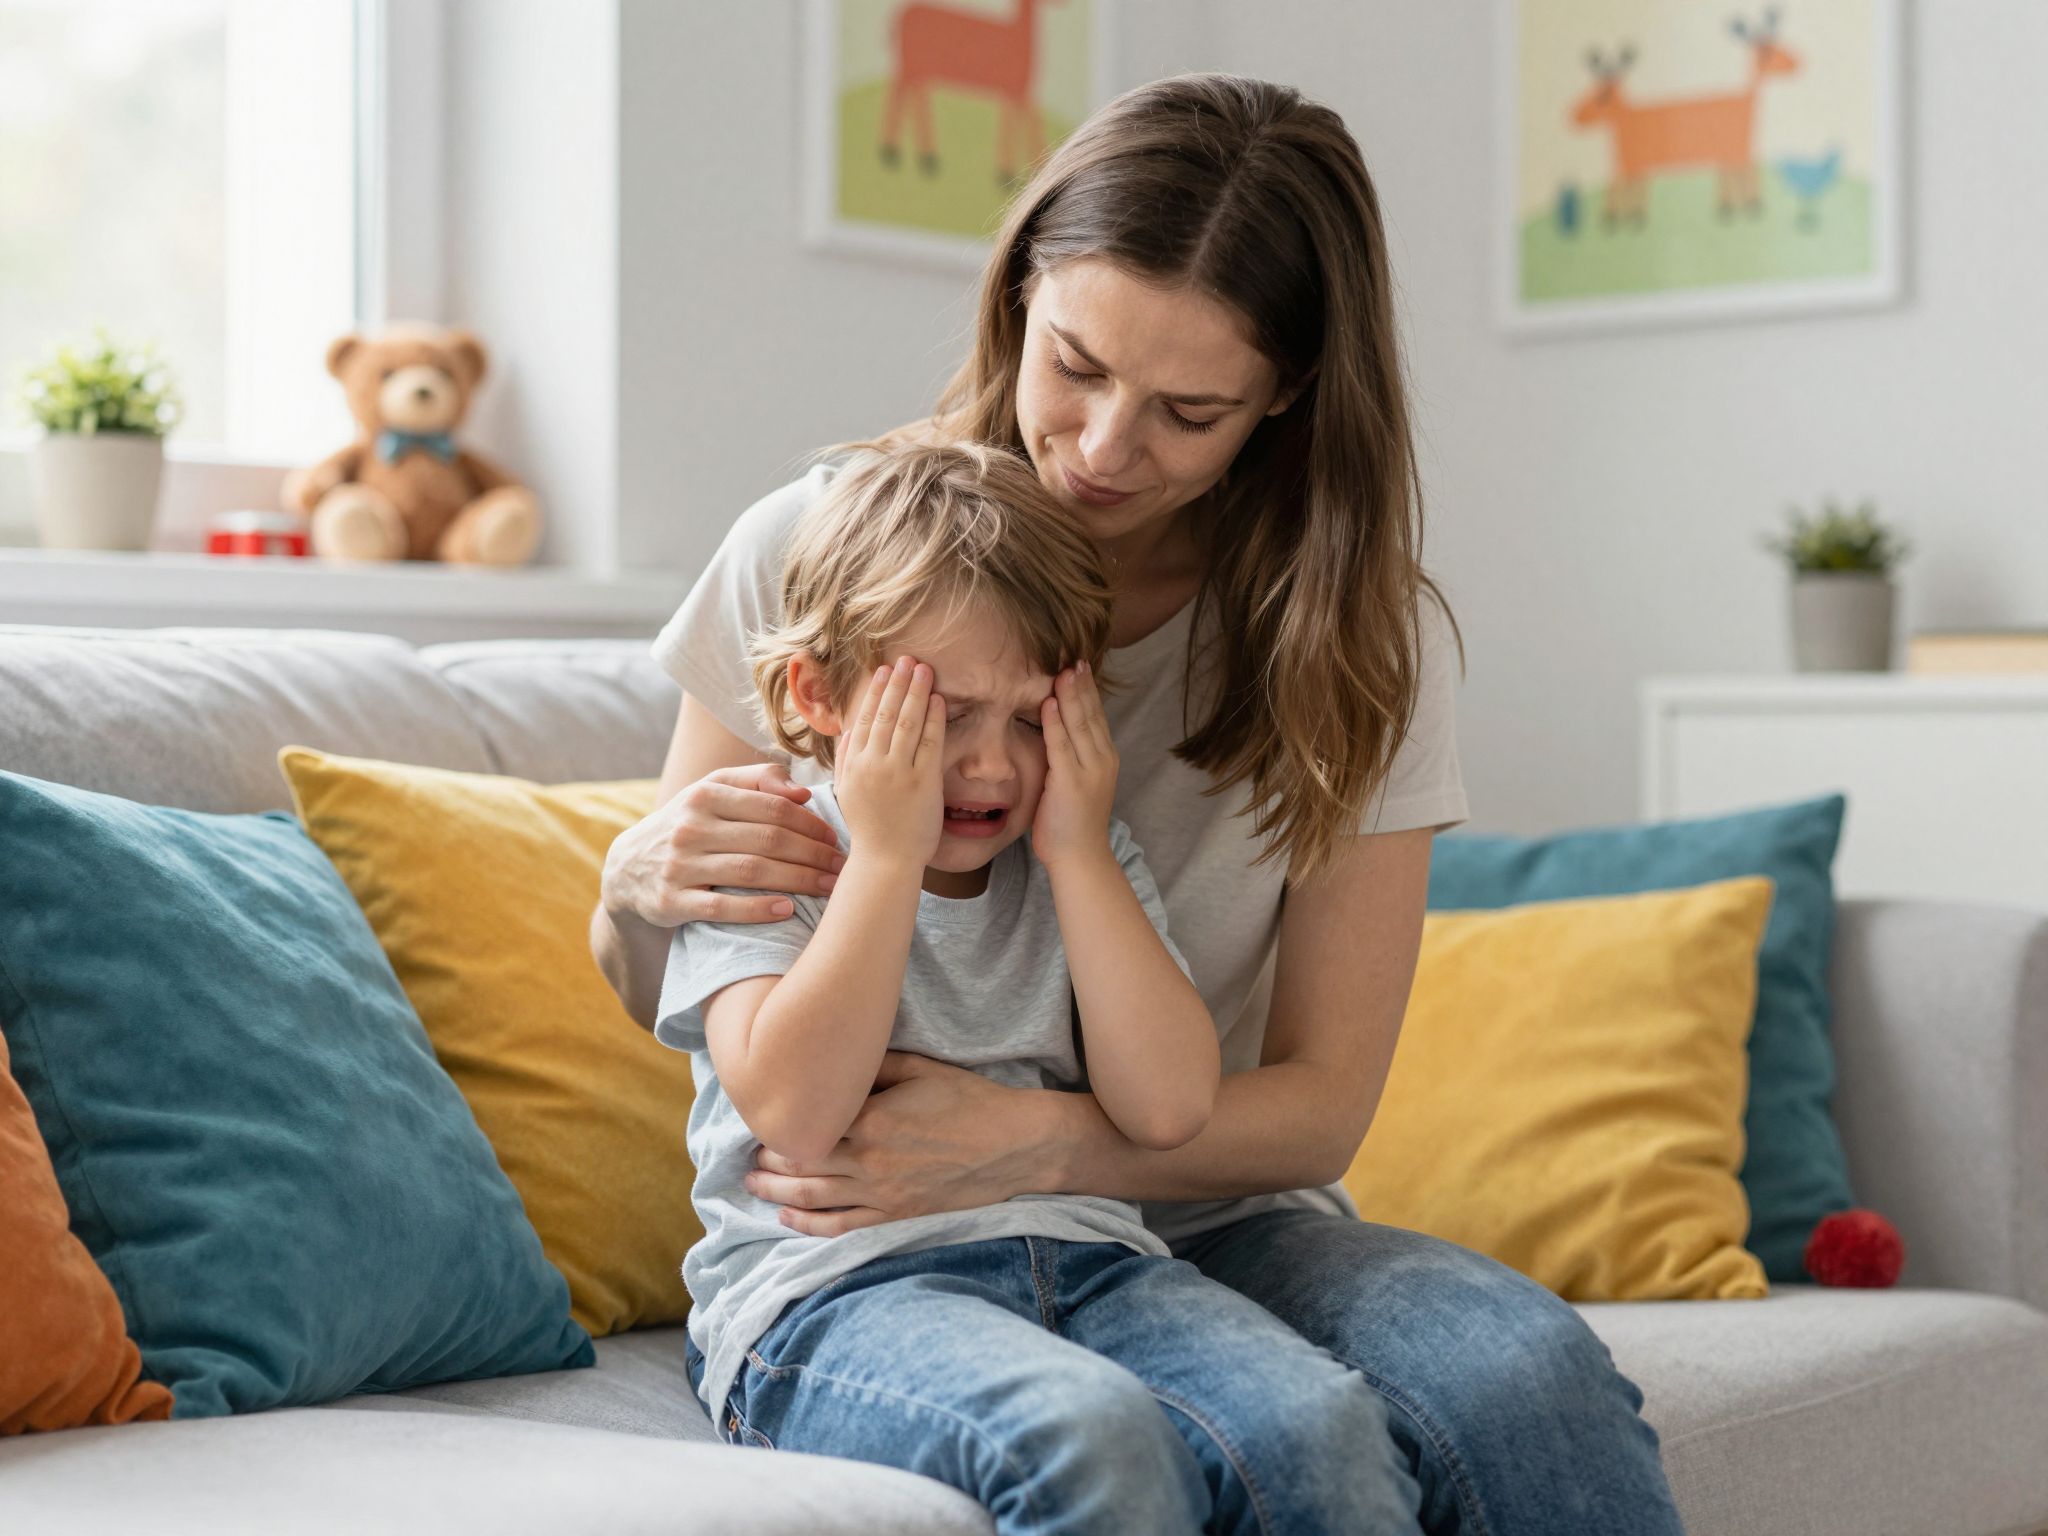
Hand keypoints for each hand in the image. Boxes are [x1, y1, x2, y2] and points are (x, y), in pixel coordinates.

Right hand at [599, 761, 844, 926]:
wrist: (627, 869)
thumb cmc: (688, 825)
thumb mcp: (712, 791)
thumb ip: (757, 780)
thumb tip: (802, 792)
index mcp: (706, 796)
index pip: (772, 807)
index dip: (810, 823)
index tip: (837, 839)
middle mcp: (691, 827)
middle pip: (768, 839)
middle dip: (813, 854)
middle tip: (843, 868)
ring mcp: (679, 865)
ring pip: (751, 871)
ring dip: (798, 881)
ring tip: (829, 889)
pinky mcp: (671, 902)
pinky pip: (721, 908)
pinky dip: (756, 909)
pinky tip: (786, 911)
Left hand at [743, 1053, 1056, 1235]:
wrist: (1015, 1145)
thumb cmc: (971, 1100)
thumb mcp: (921, 1068)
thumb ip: (873, 1066)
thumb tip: (834, 1065)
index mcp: (873, 1120)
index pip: (809, 1127)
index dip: (779, 1127)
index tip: (760, 1119)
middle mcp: (871, 1161)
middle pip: (803, 1164)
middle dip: (770, 1160)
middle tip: (747, 1154)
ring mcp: (883, 1193)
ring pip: (815, 1198)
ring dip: (777, 1192)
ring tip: (752, 1184)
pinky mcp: (897, 1215)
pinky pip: (843, 1225)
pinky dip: (809, 1224)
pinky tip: (786, 1217)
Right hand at [834, 657, 945, 870]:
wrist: (885, 861)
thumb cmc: (869, 829)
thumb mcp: (847, 792)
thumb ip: (845, 759)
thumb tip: (850, 729)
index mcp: (855, 764)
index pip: (865, 718)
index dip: (876, 691)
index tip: (884, 670)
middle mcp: (874, 764)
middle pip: (886, 714)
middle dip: (898, 683)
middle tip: (908, 659)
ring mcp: (899, 772)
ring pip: (907, 722)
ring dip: (916, 692)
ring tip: (924, 669)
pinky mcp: (923, 783)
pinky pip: (929, 743)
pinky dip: (933, 718)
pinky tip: (938, 700)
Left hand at [1031, 661, 1117, 872]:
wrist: (1081, 857)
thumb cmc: (1073, 824)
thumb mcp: (1077, 784)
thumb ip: (1071, 759)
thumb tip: (1056, 734)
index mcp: (1104, 759)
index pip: (1096, 717)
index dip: (1087, 691)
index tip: (1079, 667)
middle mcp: (1102, 760)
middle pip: (1090, 714)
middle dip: (1081, 685)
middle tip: (1074, 657)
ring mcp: (1089, 771)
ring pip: (1079, 724)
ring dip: (1069, 695)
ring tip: (1062, 670)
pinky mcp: (1070, 782)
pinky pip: (1061, 745)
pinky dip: (1054, 722)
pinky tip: (1048, 702)